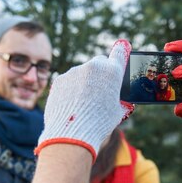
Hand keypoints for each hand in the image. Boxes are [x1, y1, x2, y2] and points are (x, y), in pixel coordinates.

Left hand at [35, 40, 133, 160]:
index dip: (121, 52)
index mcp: (112, 72)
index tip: (122, 49)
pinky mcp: (59, 79)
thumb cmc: (99, 123)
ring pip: (82, 72)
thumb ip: (119, 100)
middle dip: (101, 72)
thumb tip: (119, 99)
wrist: (72, 133)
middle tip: (100, 88)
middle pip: (100, 62)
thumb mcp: (117, 112)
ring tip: (83, 103)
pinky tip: (72, 104)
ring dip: (84, 81)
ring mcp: (74, 71)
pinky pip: (68, 80)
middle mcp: (93, 66)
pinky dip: (71, 88)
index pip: (120, 52)